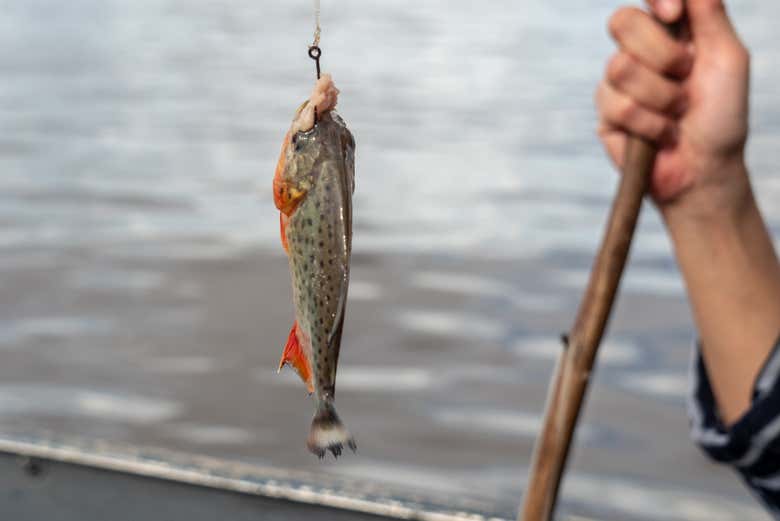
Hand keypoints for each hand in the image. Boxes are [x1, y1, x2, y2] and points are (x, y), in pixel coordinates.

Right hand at [596, 0, 749, 215]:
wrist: (705, 169)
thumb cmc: (722, 117)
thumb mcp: (728, 59)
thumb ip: (710, 14)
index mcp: (669, 35)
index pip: (646, 0)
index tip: (674, 12)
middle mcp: (638, 55)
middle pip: (621, 22)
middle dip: (661, 52)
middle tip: (684, 76)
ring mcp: (617, 85)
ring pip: (620, 67)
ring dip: (661, 96)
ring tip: (676, 114)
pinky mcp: (605, 117)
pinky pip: (617, 105)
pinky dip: (650, 123)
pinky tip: (662, 135)